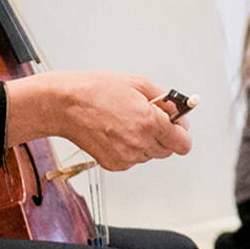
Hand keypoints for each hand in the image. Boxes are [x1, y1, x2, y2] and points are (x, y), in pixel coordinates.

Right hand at [7, 72, 191, 171]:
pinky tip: (117, 132)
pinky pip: (133, 159)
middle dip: (163, 135)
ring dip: (146, 142)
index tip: (176, 124)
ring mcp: (126, 157)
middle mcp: (140, 143)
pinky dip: (130, 149)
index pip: (183, 143)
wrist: (65, 105)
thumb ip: (165, 100)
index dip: (181, 132)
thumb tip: (178, 111)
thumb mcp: (138, 84)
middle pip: (168, 150)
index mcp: (150, 123)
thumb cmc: (97, 90)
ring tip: (127, 122)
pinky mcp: (113, 164)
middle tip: (148, 118)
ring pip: (150, 155)